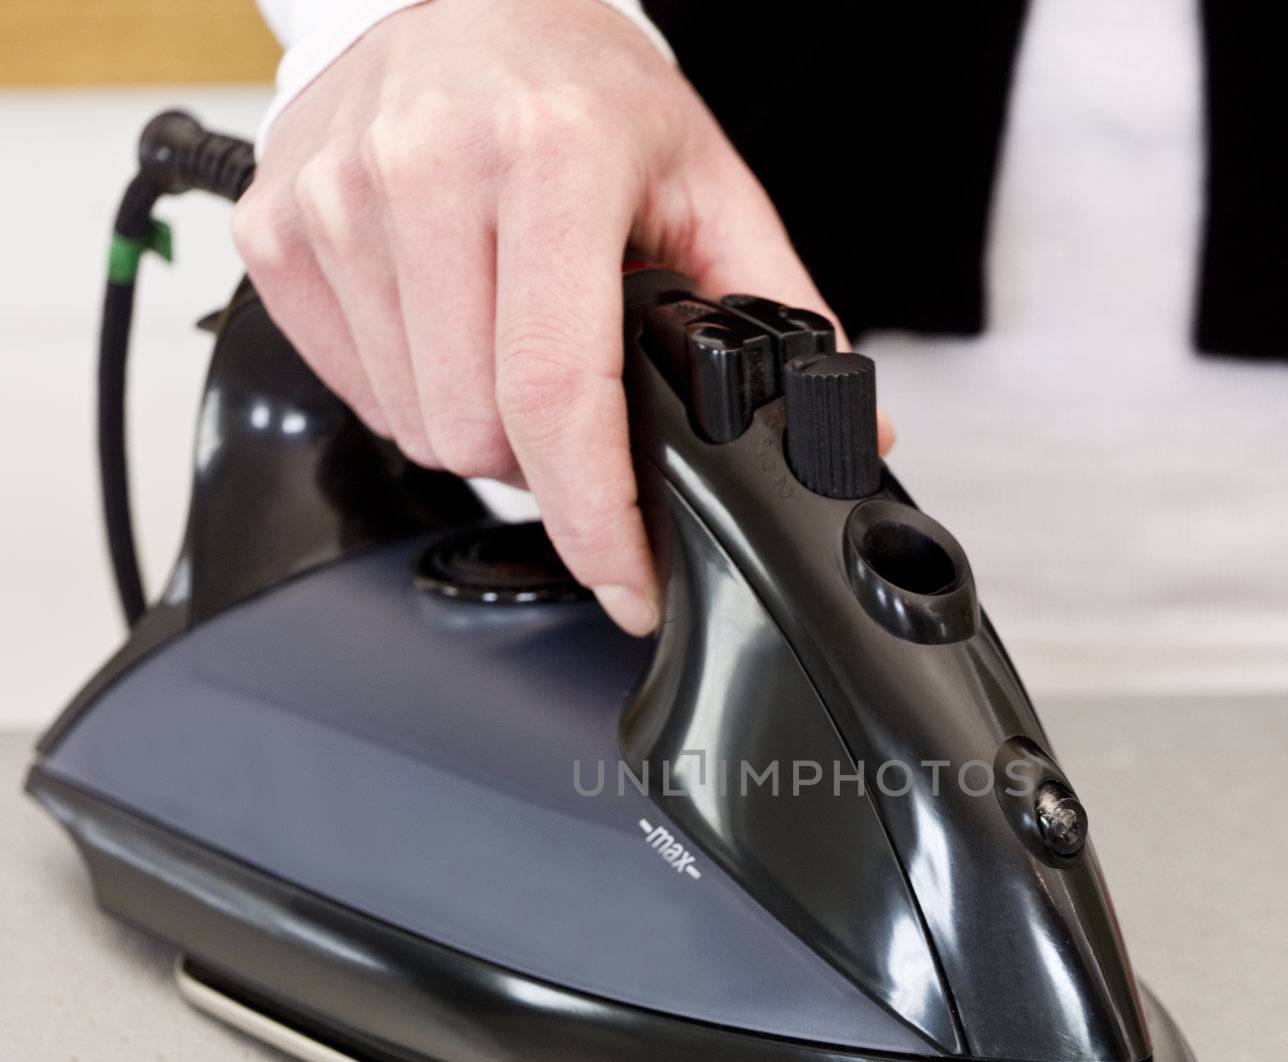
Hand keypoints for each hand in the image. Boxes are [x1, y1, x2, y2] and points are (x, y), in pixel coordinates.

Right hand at [232, 0, 883, 634]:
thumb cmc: (583, 87)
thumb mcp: (705, 179)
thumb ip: (775, 306)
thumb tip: (844, 428)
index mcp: (550, 156)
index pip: (559, 393)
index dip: (596, 518)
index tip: (626, 582)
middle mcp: (428, 167)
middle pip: (479, 435)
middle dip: (543, 465)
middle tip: (575, 407)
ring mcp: (336, 197)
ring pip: (415, 425)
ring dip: (477, 429)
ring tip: (509, 350)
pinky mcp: (277, 227)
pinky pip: (355, 389)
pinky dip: (411, 393)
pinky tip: (447, 330)